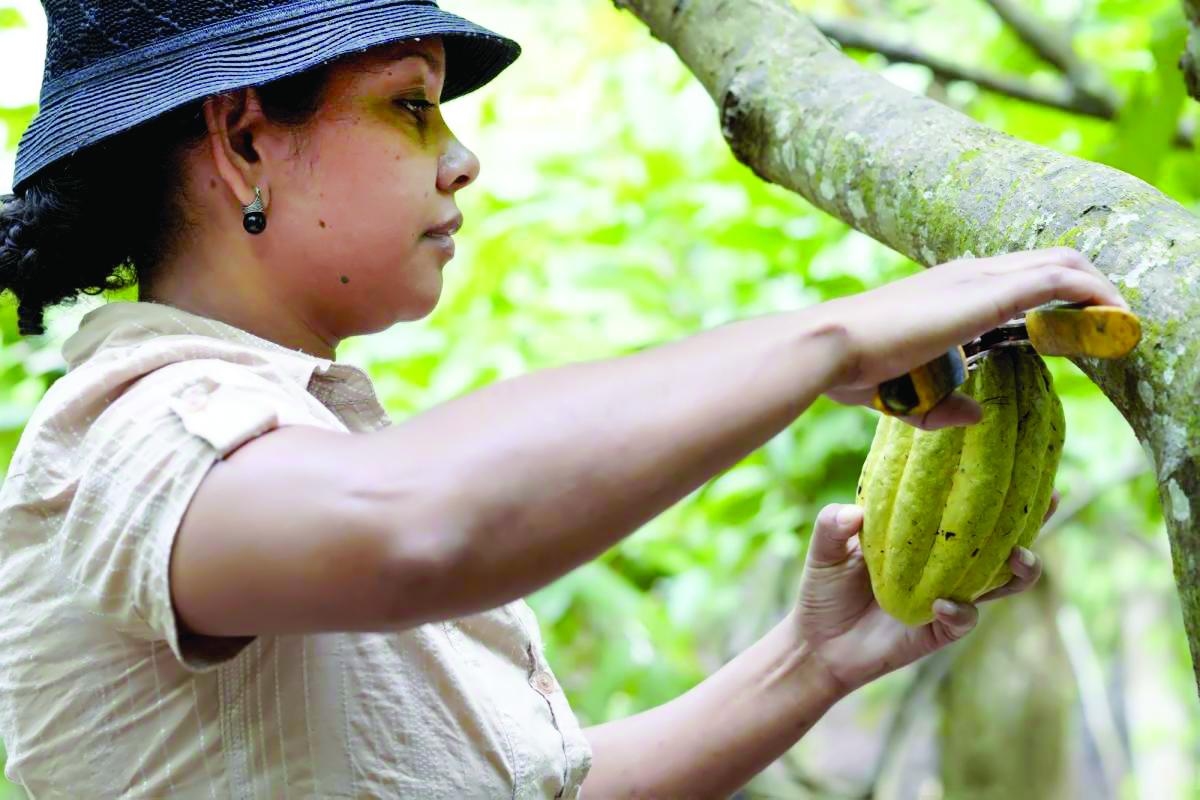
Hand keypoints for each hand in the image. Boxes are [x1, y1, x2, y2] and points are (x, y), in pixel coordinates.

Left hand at [791, 491, 1057, 696]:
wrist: (818, 643)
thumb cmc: (826, 588)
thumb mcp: (824, 548)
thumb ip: (832, 524)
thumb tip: (854, 512)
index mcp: (926, 536)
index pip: (965, 507)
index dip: (993, 486)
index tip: (1018, 458)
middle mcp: (947, 565)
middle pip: (1003, 540)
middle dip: (1032, 520)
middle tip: (1049, 498)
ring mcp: (949, 597)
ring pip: (1002, 583)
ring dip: (1018, 568)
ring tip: (1018, 555)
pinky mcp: (940, 630)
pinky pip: (965, 619)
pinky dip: (960, 610)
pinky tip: (944, 603)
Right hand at [819, 247, 1127, 430]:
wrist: (829, 346)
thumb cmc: (851, 369)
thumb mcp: (906, 394)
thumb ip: (943, 406)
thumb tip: (975, 415)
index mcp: (946, 289)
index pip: (1015, 277)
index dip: (1053, 297)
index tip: (1076, 329)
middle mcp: (967, 272)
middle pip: (1049, 260)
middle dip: (1088, 288)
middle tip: (1110, 325)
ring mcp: (978, 276)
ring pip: (1063, 262)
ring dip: (1098, 289)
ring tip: (1121, 323)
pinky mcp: (988, 293)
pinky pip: (1058, 281)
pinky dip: (1093, 295)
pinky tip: (1113, 319)